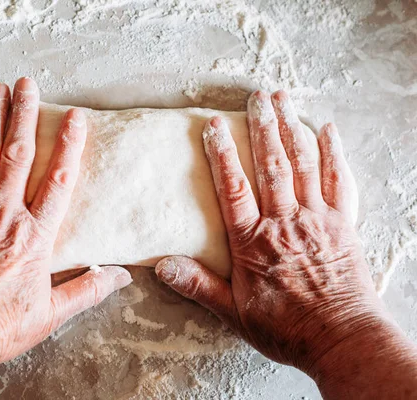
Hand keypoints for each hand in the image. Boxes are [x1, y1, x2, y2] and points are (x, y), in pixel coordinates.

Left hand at [0, 78, 131, 363]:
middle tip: (29, 84)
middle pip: (20, 155)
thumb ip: (87, 290)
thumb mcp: (50, 315)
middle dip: (26, 115)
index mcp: (34, 236)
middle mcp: (3, 213)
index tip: (75, 117)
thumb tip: (121, 276)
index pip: (58, 180)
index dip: (69, 145)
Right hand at [155, 90, 388, 371]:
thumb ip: (199, 285)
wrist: (342, 340)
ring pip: (303, 164)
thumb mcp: (233, 312)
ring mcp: (317, 219)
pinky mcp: (343, 224)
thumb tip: (162, 265)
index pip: (232, 188)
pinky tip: (328, 130)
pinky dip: (334, 153)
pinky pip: (340, 181)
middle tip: (257, 96)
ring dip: (292, 128)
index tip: (214, 126)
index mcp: (253, 241)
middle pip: (271, 165)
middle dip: (263, 127)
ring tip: (284, 99)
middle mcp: (284, 222)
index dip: (221, 154)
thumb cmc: (287, 328)